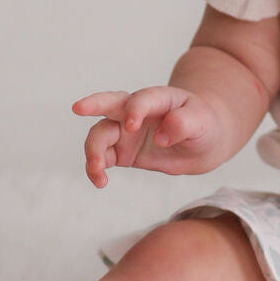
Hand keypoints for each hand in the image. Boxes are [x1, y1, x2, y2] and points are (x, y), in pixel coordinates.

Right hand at [72, 87, 222, 187]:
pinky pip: (102, 158)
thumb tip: (161, 136)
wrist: (201, 143)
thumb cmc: (202, 124)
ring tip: (98, 170)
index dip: (134, 110)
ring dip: (94, 150)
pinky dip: (96, 168)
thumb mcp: (201, 122)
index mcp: (157, 98)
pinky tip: (100, 181)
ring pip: (100, 134)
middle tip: (78, 107)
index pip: (141, 100)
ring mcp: (125, 132)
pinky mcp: (121, 152)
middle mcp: (136, 111)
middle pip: (109, 103)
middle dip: (93, 104)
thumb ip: (184, 124)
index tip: (132, 126)